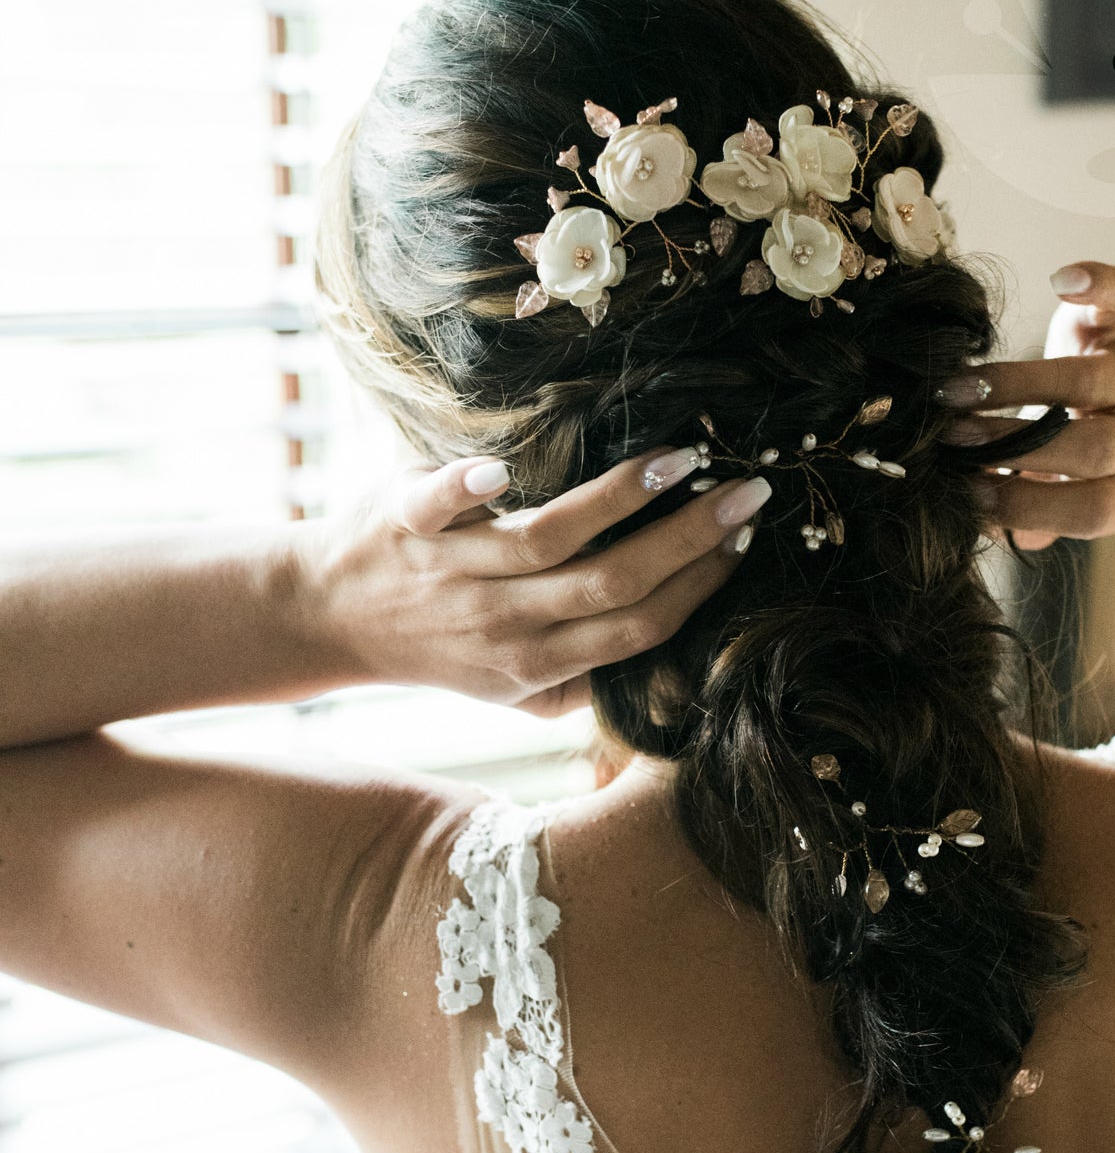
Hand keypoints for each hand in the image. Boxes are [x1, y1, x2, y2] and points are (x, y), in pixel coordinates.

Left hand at [295, 449, 764, 717]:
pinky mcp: (406, 524)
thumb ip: (580, 682)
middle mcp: (504, 621)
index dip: (698, 587)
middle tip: (748, 491)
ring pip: (550, 538)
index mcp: (538, 663)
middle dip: (690, 537)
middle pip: (614, 582)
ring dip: (620, 498)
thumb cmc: (436, 647)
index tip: (744, 541)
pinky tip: (503, 470)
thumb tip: (667, 664)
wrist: (329, 619)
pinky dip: (464, 488)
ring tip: (680, 458)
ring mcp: (456, 571)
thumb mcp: (511, 693)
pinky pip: (438, 505)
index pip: (638, 627)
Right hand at [939, 262, 1114, 550]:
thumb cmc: (1080, 452)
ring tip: (953, 391)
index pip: (1092, 508)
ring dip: (1018, 384)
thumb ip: (1029, 516)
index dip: (1030, 504)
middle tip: (951, 439)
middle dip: (1019, 446)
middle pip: (1095, 448)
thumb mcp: (1060, 493)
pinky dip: (1098, 284)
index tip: (968, 493)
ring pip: (1090, 380)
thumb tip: (977, 524)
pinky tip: (1060, 282)